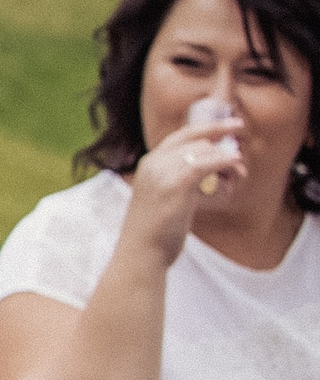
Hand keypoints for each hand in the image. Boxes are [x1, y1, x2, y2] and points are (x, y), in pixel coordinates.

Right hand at [127, 114, 247, 263]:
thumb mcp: (166, 199)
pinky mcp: (175, 184)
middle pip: (196, 139)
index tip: (234, 126)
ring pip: (204, 151)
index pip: (182, 135)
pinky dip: (225, 161)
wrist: (141, 253)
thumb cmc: (157, 232)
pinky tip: (236, 165)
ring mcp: (162, 172)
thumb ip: (183, 181)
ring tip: (235, 179)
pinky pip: (206, 163)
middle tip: (239, 148)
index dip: (209, 127)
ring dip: (227, 162)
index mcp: (149, 164)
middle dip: (221, 140)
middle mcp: (153, 163)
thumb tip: (217, 172)